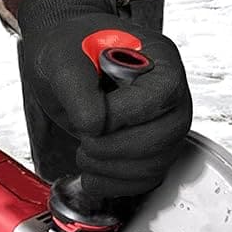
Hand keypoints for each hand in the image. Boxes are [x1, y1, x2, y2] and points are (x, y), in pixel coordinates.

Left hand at [17, 0, 192, 200]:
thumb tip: (94, 125)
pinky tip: (92, 171)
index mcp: (158, 60)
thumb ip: (77, 88)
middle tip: (85, 140)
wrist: (63, 59)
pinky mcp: (150, 148)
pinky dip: (115, 184)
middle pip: (166, 135)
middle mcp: (169, 93)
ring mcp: (163, 123)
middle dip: (115, 147)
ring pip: (156, 163)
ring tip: (84, 153)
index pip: (159, 97)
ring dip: (111, 168)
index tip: (88, 116)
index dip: (122, 115)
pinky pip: (145, 179)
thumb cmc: (69, 48)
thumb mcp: (62, 59)